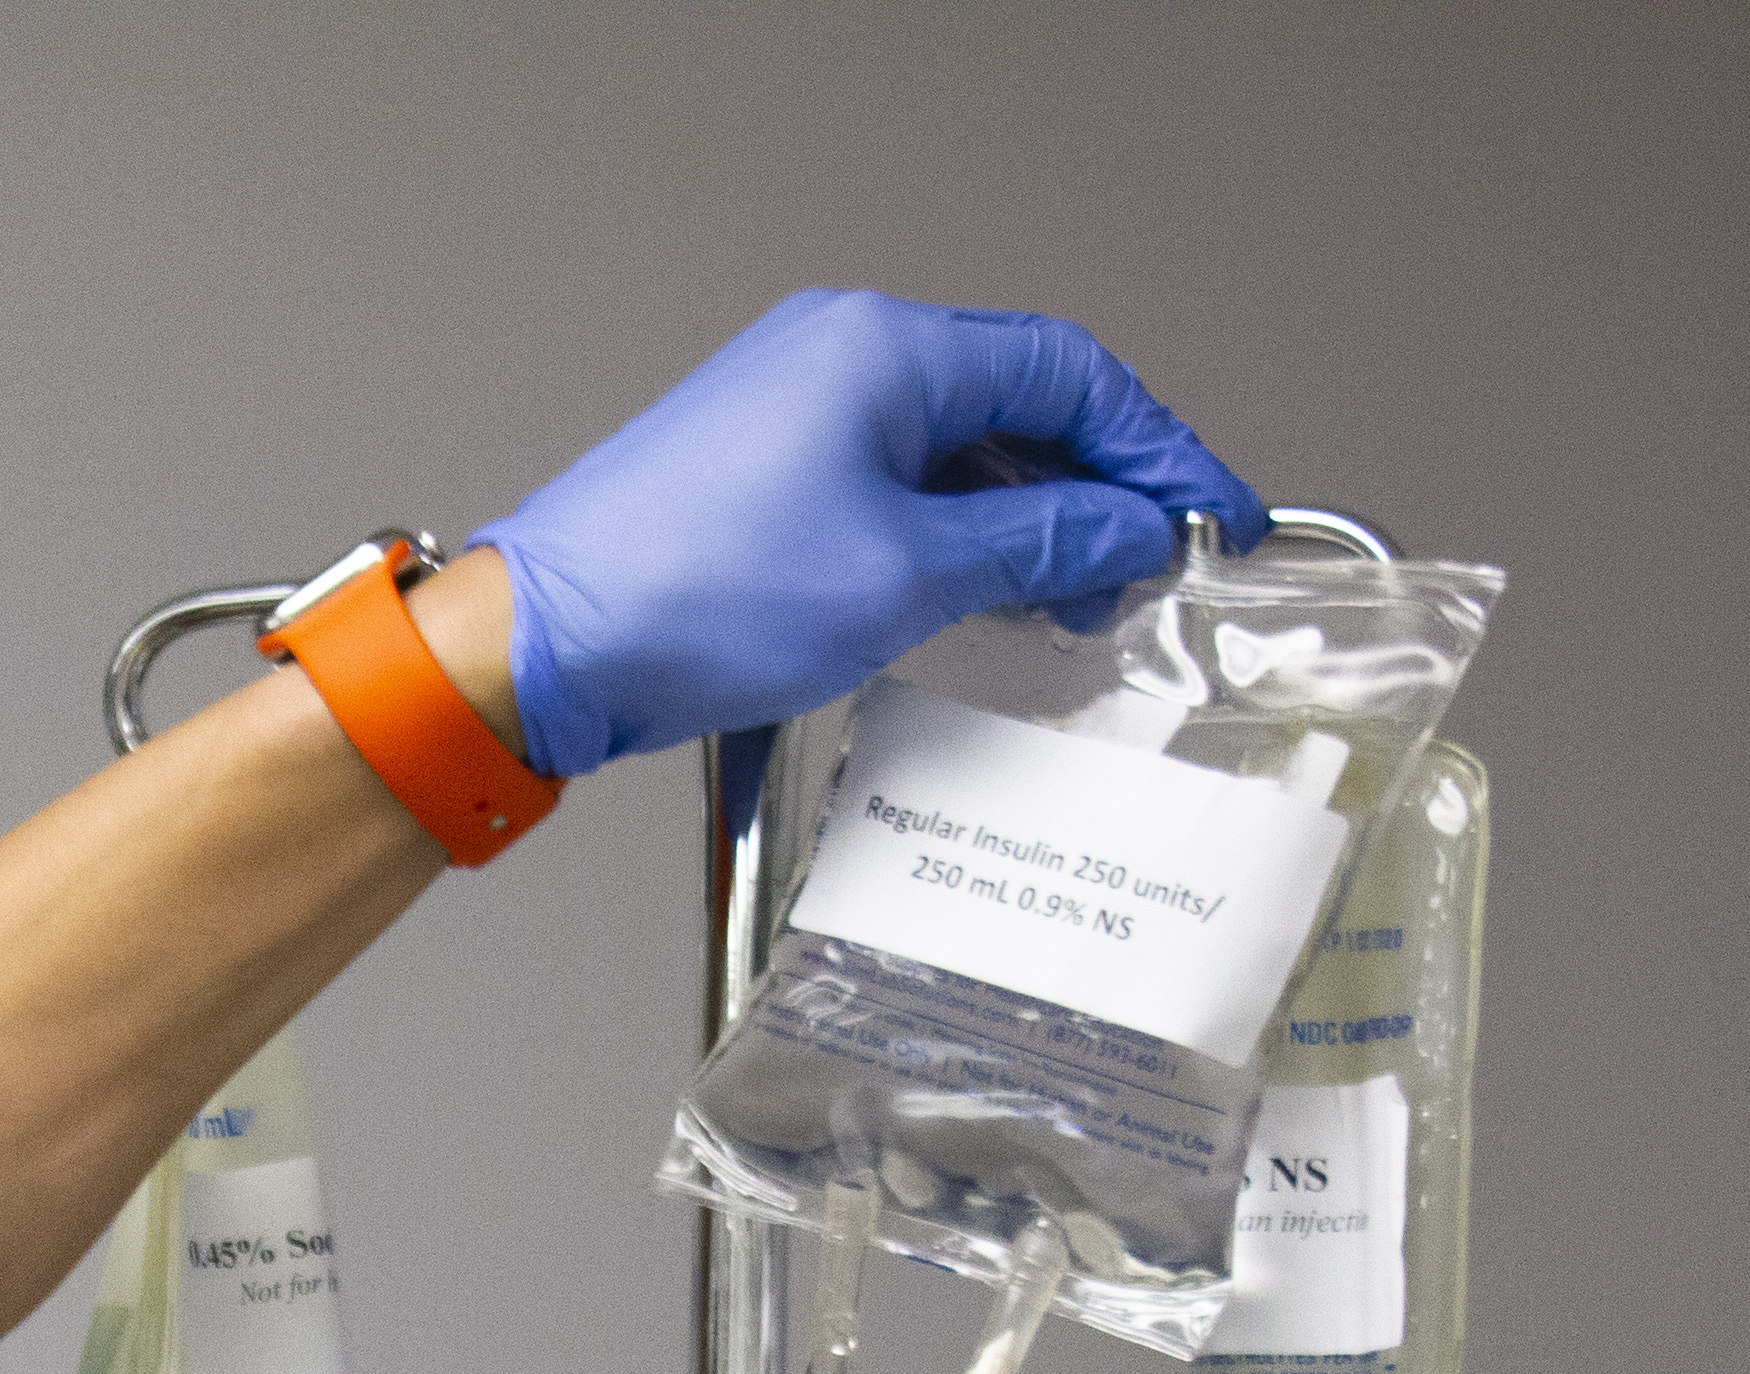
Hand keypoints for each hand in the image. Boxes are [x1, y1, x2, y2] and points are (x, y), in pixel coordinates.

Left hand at [469, 288, 1264, 776]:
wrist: (541, 649)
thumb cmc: (689, 596)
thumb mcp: (907, 575)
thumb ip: (1039, 542)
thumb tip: (1126, 529)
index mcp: (885, 348)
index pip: (1073, 373)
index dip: (1158, 450)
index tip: (1209, 519)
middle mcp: (838, 356)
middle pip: (1018, 404)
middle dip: (1094, 490)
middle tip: (1141, 576)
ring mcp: (793, 409)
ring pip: (955, 450)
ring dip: (1025, 521)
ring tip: (1068, 606)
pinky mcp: (760, 472)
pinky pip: (891, 483)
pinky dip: (953, 534)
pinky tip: (980, 598)